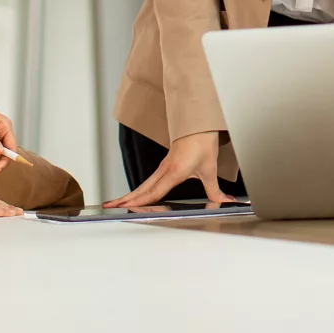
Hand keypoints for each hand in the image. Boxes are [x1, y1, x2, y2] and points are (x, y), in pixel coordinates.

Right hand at [104, 131, 232, 207]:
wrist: (199, 124)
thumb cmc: (202, 142)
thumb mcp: (210, 169)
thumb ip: (215, 189)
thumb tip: (224, 201)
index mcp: (174, 172)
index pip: (154, 192)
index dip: (141, 202)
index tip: (127, 208)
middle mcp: (164, 170)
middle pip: (142, 189)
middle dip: (125, 199)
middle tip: (109, 206)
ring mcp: (162, 168)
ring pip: (143, 185)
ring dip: (129, 195)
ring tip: (115, 203)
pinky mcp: (164, 166)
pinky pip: (148, 181)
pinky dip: (138, 190)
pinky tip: (135, 196)